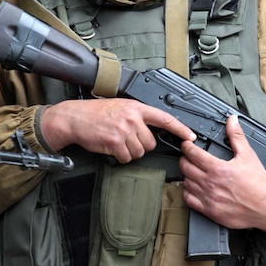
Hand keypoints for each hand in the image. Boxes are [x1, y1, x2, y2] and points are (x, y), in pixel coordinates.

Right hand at [41, 98, 195, 162]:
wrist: (74, 118)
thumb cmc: (95, 113)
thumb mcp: (120, 107)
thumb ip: (137, 116)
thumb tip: (152, 129)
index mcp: (136, 107)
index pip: (164, 118)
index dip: (180, 128)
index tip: (191, 136)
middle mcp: (132, 117)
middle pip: (150, 143)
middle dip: (140, 145)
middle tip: (126, 139)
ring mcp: (124, 130)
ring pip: (139, 152)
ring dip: (129, 152)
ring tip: (117, 141)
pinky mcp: (115, 142)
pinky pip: (126, 158)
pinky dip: (120, 157)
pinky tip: (111, 147)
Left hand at [179, 115, 265, 231]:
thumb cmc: (259, 184)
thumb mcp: (248, 155)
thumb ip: (236, 136)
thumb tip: (232, 121)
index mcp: (218, 168)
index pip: (193, 154)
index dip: (187, 146)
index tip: (187, 145)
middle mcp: (211, 184)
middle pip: (185, 168)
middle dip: (185, 159)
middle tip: (189, 157)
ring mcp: (209, 199)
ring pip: (186, 183)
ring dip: (187, 175)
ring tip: (192, 171)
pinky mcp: (210, 211)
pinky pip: (189, 200)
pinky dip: (188, 192)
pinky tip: (194, 188)